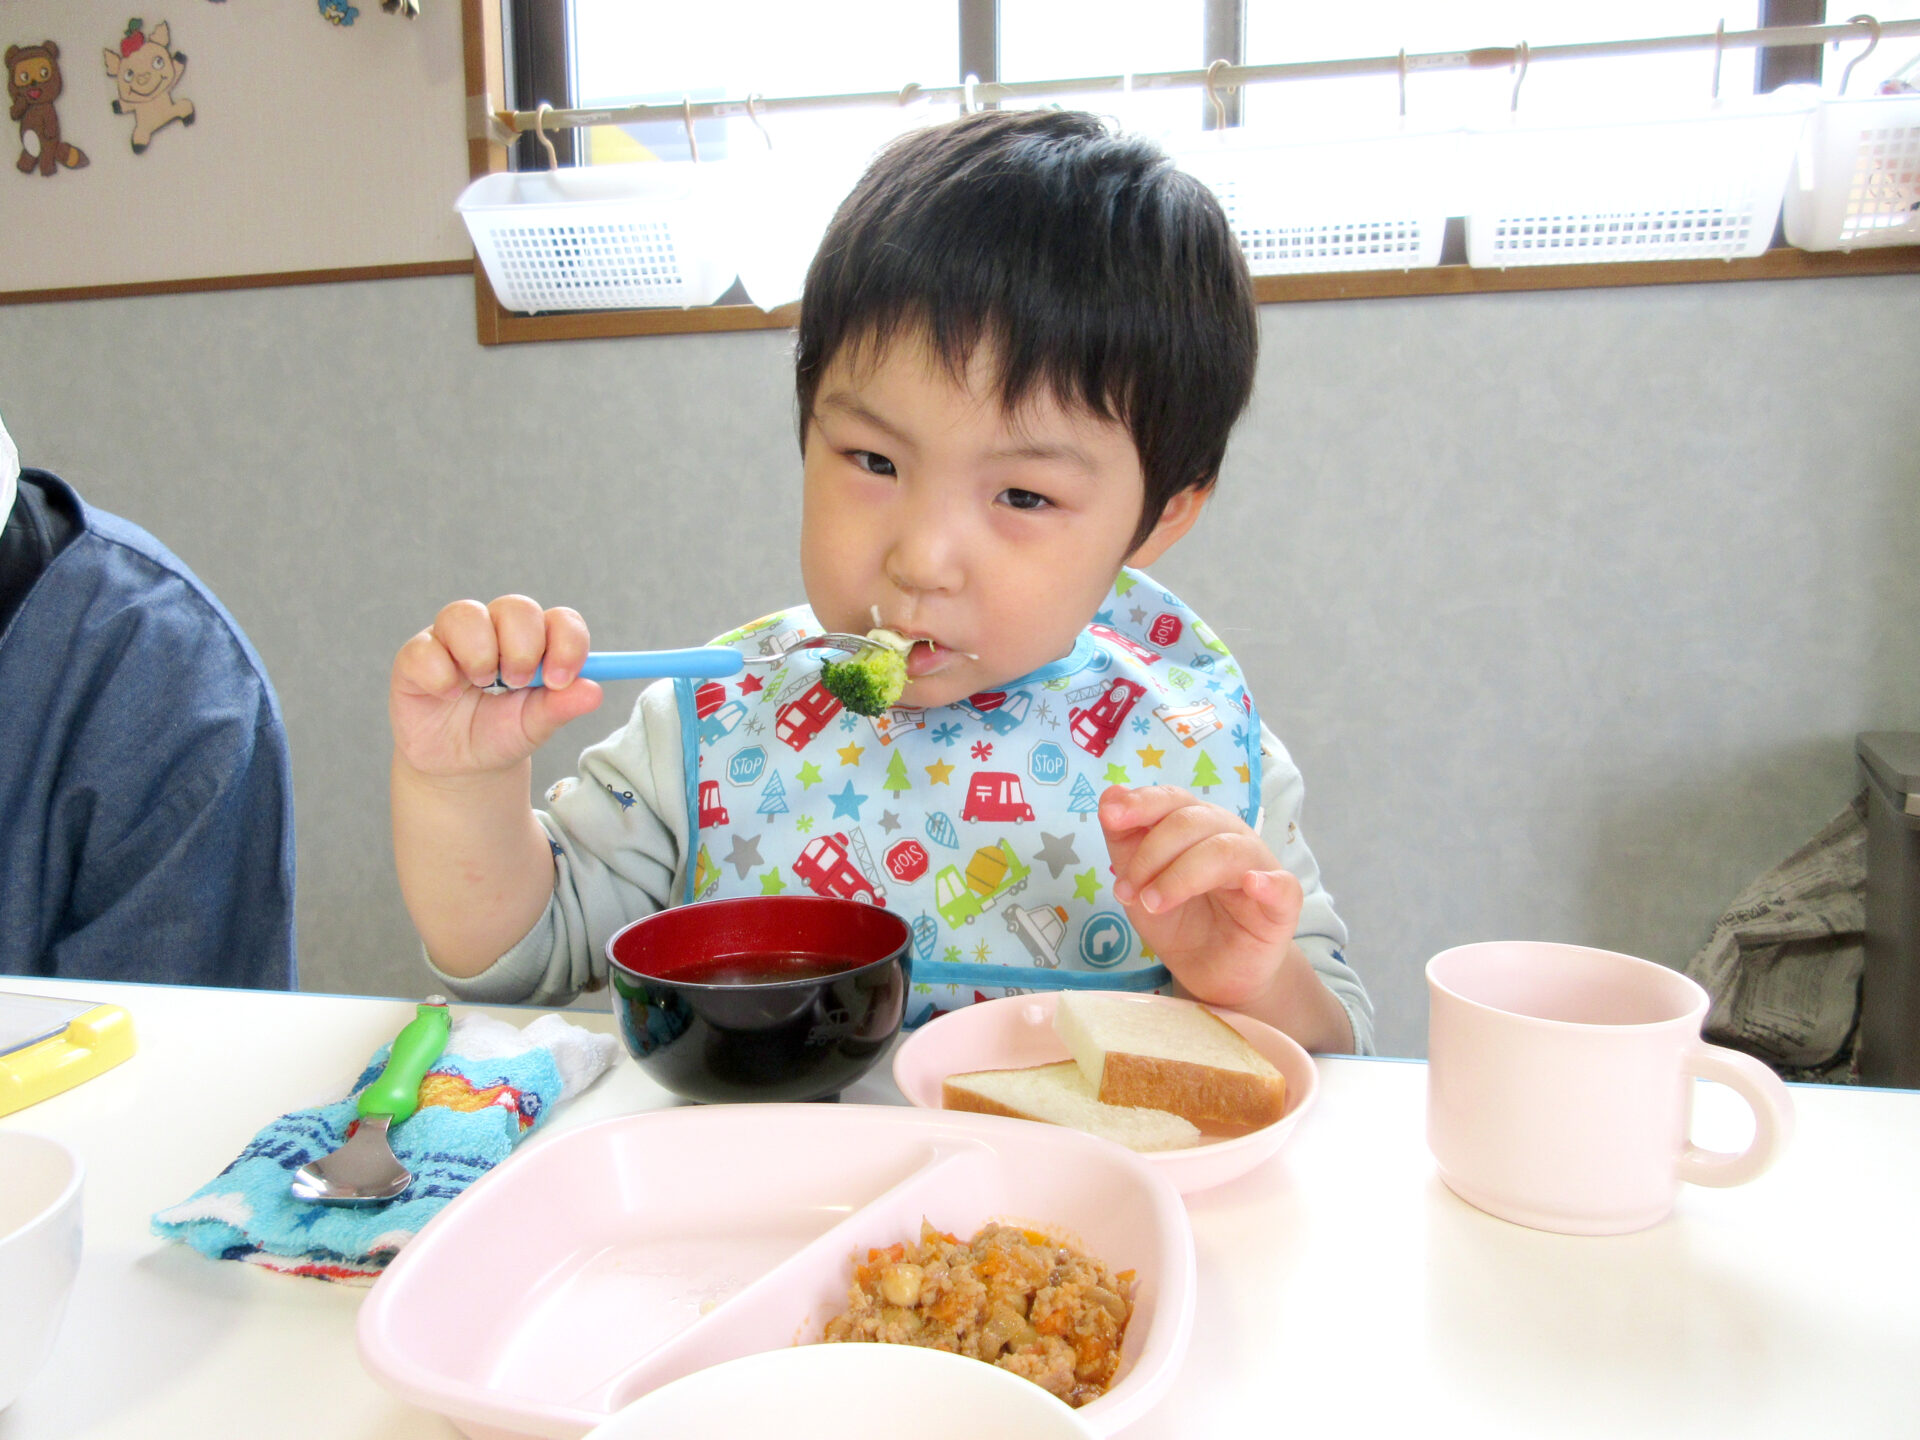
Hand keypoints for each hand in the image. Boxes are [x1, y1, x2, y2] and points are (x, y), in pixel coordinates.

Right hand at [390, 595, 601, 779]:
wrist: (458, 764)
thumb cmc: (501, 734)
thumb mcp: (534, 725)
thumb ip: (561, 707)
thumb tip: (594, 691)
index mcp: (535, 642)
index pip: (560, 620)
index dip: (567, 643)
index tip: (560, 680)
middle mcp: (494, 629)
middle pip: (516, 607)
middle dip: (523, 647)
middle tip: (517, 683)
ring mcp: (452, 639)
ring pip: (465, 614)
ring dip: (480, 654)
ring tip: (483, 686)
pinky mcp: (416, 656)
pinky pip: (425, 649)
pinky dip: (441, 675)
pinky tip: (449, 696)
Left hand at [1098, 785, 1302, 1009]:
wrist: (1212, 975)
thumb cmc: (1180, 922)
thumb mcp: (1139, 883)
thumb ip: (1124, 840)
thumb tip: (1110, 793)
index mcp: (1198, 825)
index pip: (1173, 800)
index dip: (1142, 804)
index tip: (1110, 817)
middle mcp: (1230, 837)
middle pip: (1193, 821)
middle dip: (1151, 854)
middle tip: (1126, 893)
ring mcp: (1259, 868)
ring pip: (1225, 851)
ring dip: (1182, 875)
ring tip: (1154, 904)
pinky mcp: (1282, 907)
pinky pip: (1284, 887)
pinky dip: (1268, 883)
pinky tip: (1252, 884)